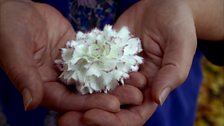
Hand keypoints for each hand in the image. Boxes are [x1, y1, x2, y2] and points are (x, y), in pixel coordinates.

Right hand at [0, 0, 142, 112]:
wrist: (19, 9)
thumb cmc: (8, 28)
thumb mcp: (15, 50)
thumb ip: (24, 76)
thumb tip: (30, 103)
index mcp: (43, 87)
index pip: (68, 102)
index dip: (90, 105)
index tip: (113, 105)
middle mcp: (60, 81)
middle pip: (86, 93)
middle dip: (110, 95)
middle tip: (134, 95)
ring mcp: (72, 67)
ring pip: (95, 77)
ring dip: (116, 80)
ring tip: (138, 81)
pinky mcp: (80, 53)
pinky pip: (97, 58)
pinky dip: (112, 61)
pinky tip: (129, 62)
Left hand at [58, 0, 196, 124]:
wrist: (161, 5)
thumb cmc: (177, 24)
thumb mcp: (180, 46)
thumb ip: (173, 72)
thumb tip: (157, 99)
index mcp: (152, 89)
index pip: (133, 115)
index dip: (113, 120)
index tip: (91, 116)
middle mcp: (132, 85)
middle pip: (111, 109)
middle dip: (90, 115)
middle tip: (66, 120)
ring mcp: (117, 72)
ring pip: (97, 93)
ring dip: (79, 103)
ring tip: (60, 108)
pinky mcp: (105, 58)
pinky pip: (90, 69)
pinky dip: (77, 77)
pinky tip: (63, 81)